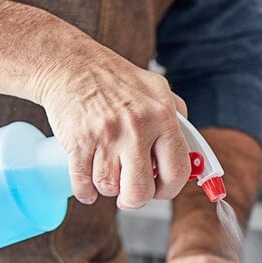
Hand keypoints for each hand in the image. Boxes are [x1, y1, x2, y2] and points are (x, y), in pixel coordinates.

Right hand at [36, 40, 190, 208]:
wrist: (68, 62)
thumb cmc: (115, 79)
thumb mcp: (157, 90)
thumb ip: (177, 121)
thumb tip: (193, 156)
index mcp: (163, 116)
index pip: (178, 171)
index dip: (170, 189)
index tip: (161, 190)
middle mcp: (137, 126)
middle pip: (142, 190)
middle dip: (136, 200)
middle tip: (132, 195)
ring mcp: (106, 135)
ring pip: (110, 188)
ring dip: (109, 189)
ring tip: (108, 173)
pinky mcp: (78, 141)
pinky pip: (84, 185)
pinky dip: (86, 192)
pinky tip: (88, 184)